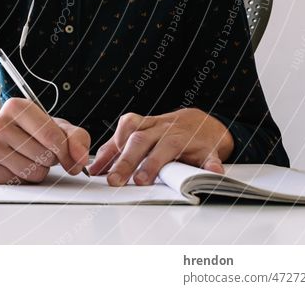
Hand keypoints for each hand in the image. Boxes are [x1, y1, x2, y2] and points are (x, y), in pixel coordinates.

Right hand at [0, 97, 89, 183]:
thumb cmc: (31, 130)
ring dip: (40, 169)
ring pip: (33, 171)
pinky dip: (26, 178)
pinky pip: (20, 181)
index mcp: (16, 106)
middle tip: (42, 150)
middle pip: (44, 155)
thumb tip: (80, 158)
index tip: (72, 157)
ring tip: (31, 157)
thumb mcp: (56, 126)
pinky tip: (19, 165)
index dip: (67, 151)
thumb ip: (76, 137)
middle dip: (52, 158)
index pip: (51, 135)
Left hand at [89, 108, 233, 185]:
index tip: (98, 171)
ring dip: (154, 163)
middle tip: (115, 180)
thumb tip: (93, 169)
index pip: (124, 133)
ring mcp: (185, 138)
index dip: (111, 150)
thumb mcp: (140, 135)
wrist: (204, 123)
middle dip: (126, 160)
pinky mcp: (207, 150)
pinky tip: (211, 173)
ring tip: (142, 179)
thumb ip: (116, 150)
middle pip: (141, 140)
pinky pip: (209, 156)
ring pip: (168, 146)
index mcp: (145, 126)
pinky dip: (210, 165)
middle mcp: (163, 129)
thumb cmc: (165, 133)